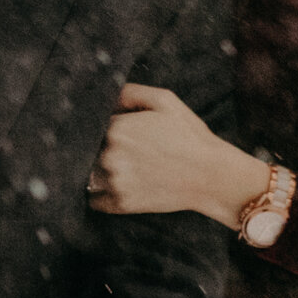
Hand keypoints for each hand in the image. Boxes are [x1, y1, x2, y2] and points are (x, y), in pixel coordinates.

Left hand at [88, 83, 269, 226]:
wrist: (211, 176)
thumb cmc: (190, 136)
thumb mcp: (165, 101)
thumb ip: (130, 92)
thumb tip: (106, 95)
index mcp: (117, 128)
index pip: (91, 126)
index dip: (101, 128)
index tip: (113, 133)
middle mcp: (110, 156)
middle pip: (86, 151)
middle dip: (96, 150)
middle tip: (121, 152)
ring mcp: (114, 182)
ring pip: (87, 175)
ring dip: (95, 172)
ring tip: (119, 169)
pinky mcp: (120, 204)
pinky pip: (93, 200)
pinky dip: (99, 194)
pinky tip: (117, 186)